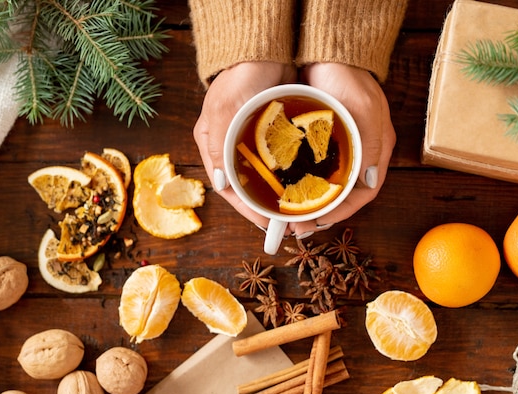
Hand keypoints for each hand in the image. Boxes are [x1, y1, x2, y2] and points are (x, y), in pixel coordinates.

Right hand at [193, 61, 296, 228]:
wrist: (265, 47)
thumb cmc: (241, 75)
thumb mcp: (226, 108)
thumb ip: (220, 145)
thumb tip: (219, 184)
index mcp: (214, 144)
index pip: (228, 188)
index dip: (248, 209)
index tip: (268, 224)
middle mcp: (230, 146)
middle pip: (247, 187)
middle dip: (266, 206)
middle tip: (289, 223)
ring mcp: (250, 140)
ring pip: (264, 177)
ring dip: (279, 194)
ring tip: (298, 209)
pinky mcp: (270, 133)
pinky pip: (279, 162)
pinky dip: (289, 175)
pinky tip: (304, 184)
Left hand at [291, 63, 395, 236]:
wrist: (328, 51)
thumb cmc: (347, 78)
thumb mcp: (362, 110)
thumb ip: (369, 146)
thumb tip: (368, 183)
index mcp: (376, 150)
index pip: (363, 194)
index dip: (341, 212)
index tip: (317, 221)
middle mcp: (362, 152)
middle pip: (345, 194)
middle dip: (322, 212)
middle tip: (297, 224)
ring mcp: (344, 146)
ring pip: (329, 185)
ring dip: (311, 201)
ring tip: (290, 213)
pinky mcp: (326, 139)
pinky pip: (316, 169)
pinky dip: (303, 182)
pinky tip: (287, 187)